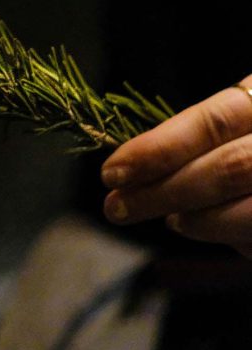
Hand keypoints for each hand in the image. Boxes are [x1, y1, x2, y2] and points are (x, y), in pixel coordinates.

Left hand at [101, 76, 251, 257]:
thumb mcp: (246, 113)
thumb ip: (210, 135)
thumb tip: (139, 163)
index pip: (210, 120)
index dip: (159, 147)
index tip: (112, 170)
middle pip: (225, 168)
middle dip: (164, 191)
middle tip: (115, 208)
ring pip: (249, 208)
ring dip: (198, 219)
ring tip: (168, 218)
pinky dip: (231, 235)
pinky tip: (201, 226)